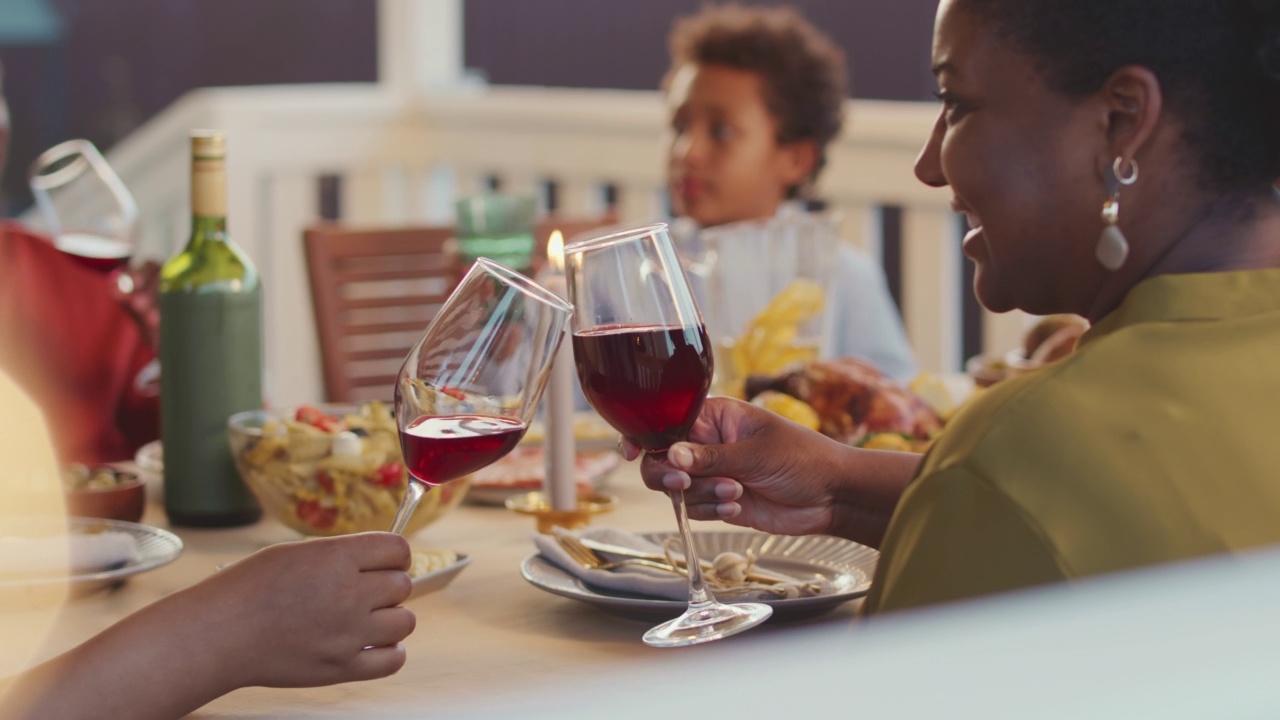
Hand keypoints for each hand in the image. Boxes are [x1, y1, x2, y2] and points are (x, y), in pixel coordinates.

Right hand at [188, 532, 415, 689]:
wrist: (220, 633)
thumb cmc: (249, 589)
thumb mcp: (298, 553)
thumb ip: (341, 556)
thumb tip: (375, 561)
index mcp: (338, 558)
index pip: (397, 549)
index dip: (393, 555)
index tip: (384, 563)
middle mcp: (349, 594)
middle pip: (403, 584)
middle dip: (388, 586)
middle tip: (365, 592)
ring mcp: (349, 633)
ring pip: (405, 621)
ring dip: (391, 619)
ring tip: (366, 619)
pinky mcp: (343, 667)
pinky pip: (393, 659)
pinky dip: (389, 652)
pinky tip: (371, 644)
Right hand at [621, 397, 853, 536]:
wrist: (831, 497)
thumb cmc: (803, 458)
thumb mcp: (756, 453)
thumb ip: (711, 457)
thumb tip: (671, 454)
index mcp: (715, 416)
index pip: (667, 420)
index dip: (644, 433)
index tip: (631, 450)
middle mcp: (707, 442)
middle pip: (661, 457)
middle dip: (669, 472)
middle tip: (684, 481)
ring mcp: (712, 473)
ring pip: (676, 487)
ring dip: (700, 495)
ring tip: (735, 492)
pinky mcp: (719, 500)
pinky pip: (695, 508)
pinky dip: (711, 510)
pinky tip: (738, 507)